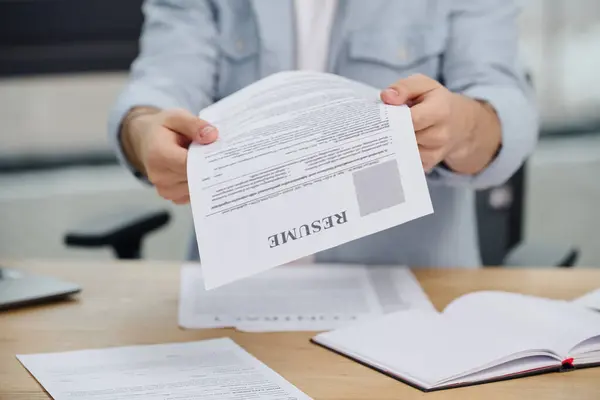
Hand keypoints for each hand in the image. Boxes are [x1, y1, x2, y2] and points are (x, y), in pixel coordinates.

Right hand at [120, 108, 217, 203]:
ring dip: (206, 177)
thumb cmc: (162, 128)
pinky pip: (194, 194)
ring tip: (205, 161)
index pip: (190, 164)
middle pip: (196, 178)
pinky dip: (200, 185)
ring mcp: (165, 189)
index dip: (208, 159)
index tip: (222, 153)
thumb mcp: (176, 117)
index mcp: (159, 154)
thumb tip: (212, 136)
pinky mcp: (172, 197)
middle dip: (210, 168)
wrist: (146, 140)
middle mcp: (159, 176)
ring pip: (198, 188)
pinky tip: (200, 171)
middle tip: (220, 157)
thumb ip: (194, 125)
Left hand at [380, 74, 500, 173]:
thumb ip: (404, 87)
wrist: (460, 124)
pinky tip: (399, 142)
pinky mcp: (428, 165)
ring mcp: (435, 153)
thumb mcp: (424, 85)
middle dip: (390, 130)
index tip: (384, 113)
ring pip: (402, 150)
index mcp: (441, 111)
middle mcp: (440, 135)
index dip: (394, 117)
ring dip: (393, 141)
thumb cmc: (437, 101)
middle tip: (383, 123)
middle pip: (404, 136)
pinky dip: (398, 153)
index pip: (411, 119)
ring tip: (394, 130)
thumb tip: (386, 97)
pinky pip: (405, 161)